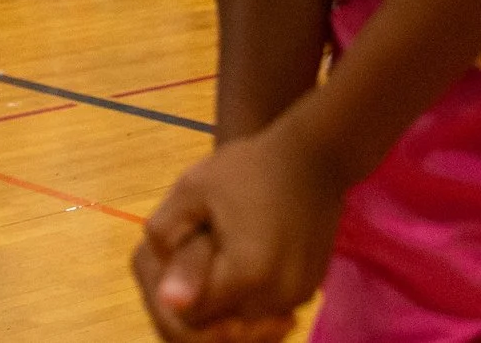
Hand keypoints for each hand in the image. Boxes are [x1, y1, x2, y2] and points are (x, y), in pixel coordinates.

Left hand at [131, 126, 345, 342]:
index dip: (177, 287)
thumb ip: (167, 236)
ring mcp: (298, 297)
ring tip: (225, 249)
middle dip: (204, 294)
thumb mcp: (192, 188)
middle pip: (220, 322)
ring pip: (246, 319)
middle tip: (202, 248)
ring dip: (230, 297)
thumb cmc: (248, 167)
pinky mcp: (311, 290)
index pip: (191, 315)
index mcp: (246, 275)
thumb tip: (166, 299)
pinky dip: (254, 292)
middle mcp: (276, 297)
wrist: (314, 157)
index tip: (182, 251)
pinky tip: (249, 254)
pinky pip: (270, 308)